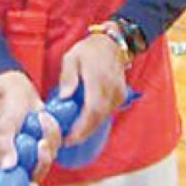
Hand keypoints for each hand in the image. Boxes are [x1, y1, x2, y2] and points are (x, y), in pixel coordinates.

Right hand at [0, 71, 60, 180]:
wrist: (21, 93)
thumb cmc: (7, 110)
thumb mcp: (3, 127)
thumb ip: (5, 146)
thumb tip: (8, 167)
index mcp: (7, 160)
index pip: (15, 183)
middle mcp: (22, 159)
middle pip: (38, 173)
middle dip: (42, 158)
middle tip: (41, 142)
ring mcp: (36, 152)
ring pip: (50, 157)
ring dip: (48, 137)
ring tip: (40, 119)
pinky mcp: (49, 144)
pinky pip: (57, 144)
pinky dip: (53, 130)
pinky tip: (44, 117)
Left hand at [58, 30, 126, 145]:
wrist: (112, 44)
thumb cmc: (89, 50)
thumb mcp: (71, 57)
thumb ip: (68, 76)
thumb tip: (65, 96)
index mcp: (98, 81)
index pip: (92, 111)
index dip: (81, 127)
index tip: (69, 137)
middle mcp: (111, 91)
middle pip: (99, 118)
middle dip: (84, 133)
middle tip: (68, 141)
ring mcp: (118, 94)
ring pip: (104, 117)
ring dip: (90, 128)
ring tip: (74, 135)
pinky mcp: (120, 96)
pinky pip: (108, 112)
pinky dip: (96, 120)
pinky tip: (84, 123)